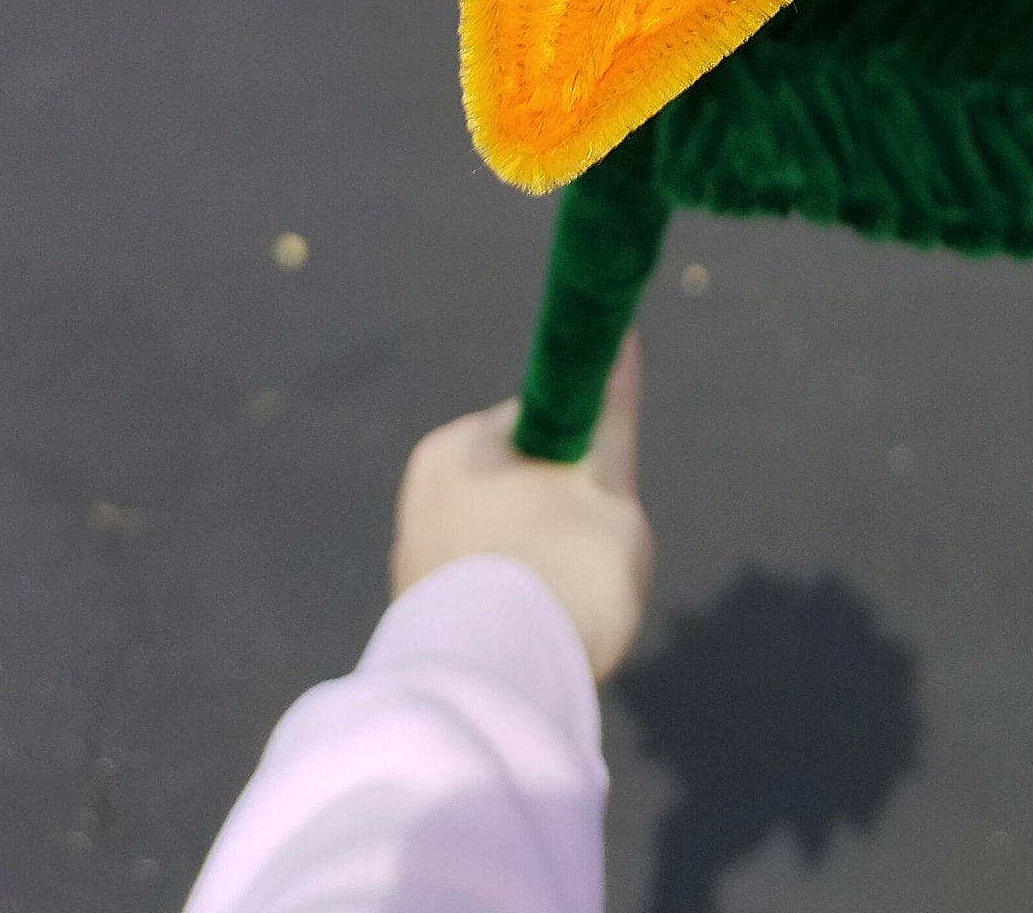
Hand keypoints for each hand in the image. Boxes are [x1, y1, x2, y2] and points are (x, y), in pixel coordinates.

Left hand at [390, 333, 653, 678]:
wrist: (499, 698)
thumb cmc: (562, 576)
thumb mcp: (606, 487)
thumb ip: (612, 417)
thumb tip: (619, 333)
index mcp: (459, 449)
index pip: (540, 426)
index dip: (582, 463)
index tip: (600, 506)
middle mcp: (421, 497)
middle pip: (520, 489)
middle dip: (559, 522)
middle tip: (590, 569)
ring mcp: (413, 564)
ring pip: (503, 547)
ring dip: (537, 571)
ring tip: (562, 617)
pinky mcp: (416, 624)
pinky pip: (482, 597)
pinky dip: (512, 610)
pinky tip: (534, 644)